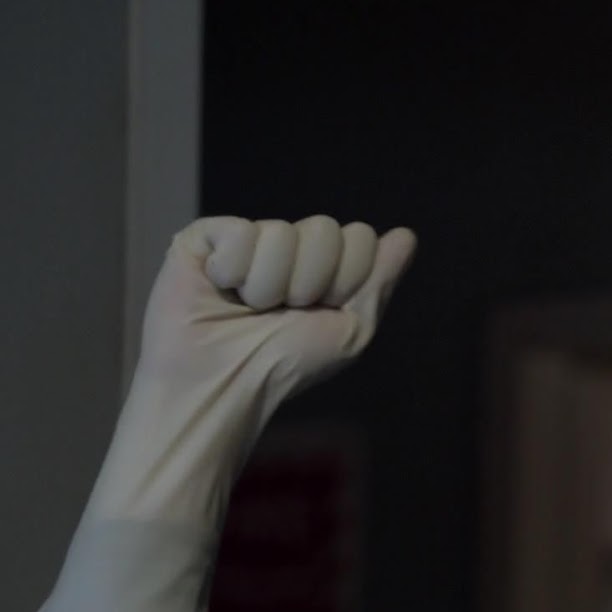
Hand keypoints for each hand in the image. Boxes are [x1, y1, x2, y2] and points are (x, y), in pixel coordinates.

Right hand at [134, 215, 416, 414]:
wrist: (225, 383)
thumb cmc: (286, 365)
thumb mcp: (350, 331)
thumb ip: (379, 282)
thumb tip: (406, 235)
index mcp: (326, 264)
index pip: (360, 237)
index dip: (346, 280)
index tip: (321, 311)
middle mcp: (290, 246)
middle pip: (325, 228)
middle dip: (310, 281)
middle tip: (282, 312)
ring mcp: (248, 238)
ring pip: (281, 232)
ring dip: (269, 285)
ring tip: (247, 308)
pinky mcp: (205, 238)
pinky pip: (240, 232)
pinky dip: (234, 272)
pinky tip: (219, 290)